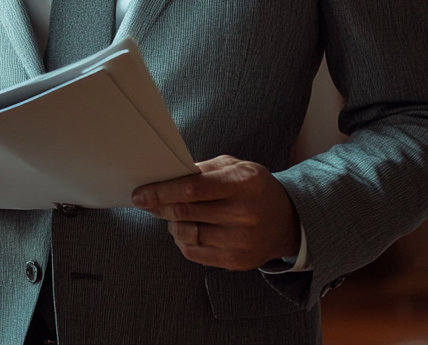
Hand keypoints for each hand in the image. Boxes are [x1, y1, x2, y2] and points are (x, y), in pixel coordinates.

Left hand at [131, 155, 300, 270]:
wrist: (287, 220)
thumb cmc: (253, 188)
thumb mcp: (235, 166)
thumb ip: (202, 168)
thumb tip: (167, 176)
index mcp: (244, 182)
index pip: (192, 189)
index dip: (161, 192)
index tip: (140, 194)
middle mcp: (245, 213)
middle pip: (185, 212)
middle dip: (159, 207)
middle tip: (147, 202)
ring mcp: (242, 240)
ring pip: (186, 234)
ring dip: (170, 224)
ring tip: (172, 215)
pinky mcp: (237, 261)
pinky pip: (194, 253)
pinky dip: (181, 241)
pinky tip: (185, 230)